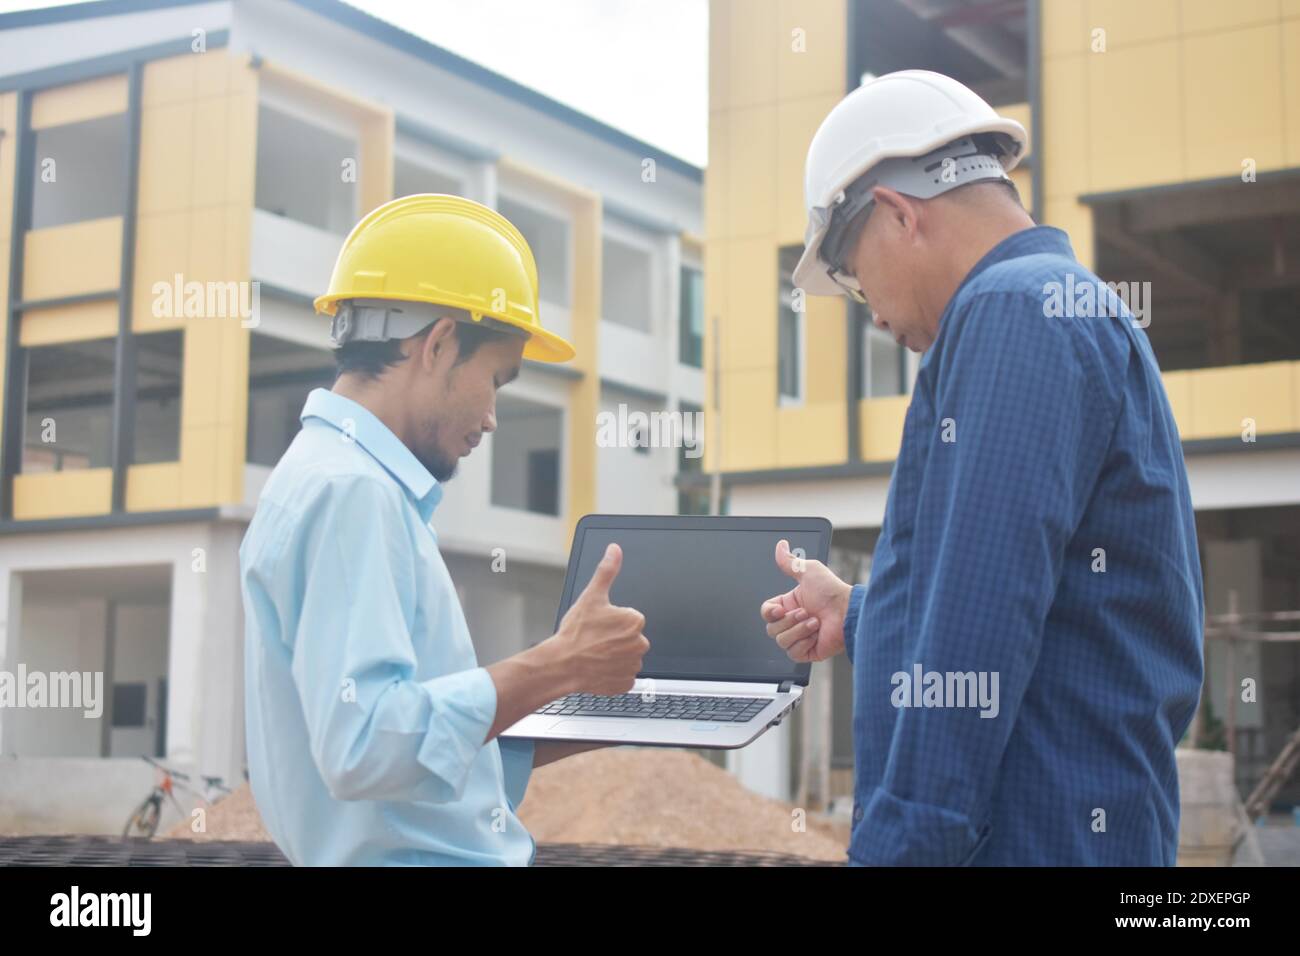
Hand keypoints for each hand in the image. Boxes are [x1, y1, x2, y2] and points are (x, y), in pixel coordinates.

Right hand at [550, 543, 648, 694]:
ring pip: (627, 656)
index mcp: (634, 621)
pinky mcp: (626, 682)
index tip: (599, 626)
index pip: (630, 618)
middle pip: (630, 637)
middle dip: (616, 639)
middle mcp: (639, 644)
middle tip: (595, 640)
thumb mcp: (591, 596)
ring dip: (615, 655)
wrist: (561, 664)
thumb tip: (615, 550)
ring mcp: (633, 665)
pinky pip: (623, 675)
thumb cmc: (575, 633)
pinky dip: (613, 672)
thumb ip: (607, 571)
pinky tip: (598, 667)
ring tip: (595, 654)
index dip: (613, 621)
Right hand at [760, 539, 851, 662]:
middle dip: (789, 621)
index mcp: (789, 605)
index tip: (780, 610)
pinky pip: (793, 653)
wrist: (848, 612)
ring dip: (799, 631)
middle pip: (771, 629)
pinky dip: (804, 643)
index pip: (767, 613)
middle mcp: (793, 622)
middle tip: (806, 613)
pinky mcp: (808, 651)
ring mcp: (800, 637)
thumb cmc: (832, 591)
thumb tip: (780, 546)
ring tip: (815, 623)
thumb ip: (790, 561)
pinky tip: (816, 635)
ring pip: (782, 641)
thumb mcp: (808, 571)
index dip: (769, 613)